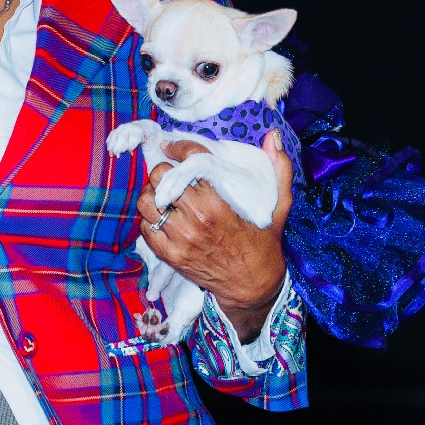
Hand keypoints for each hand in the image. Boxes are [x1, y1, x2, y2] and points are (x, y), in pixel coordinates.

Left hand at [137, 129, 292, 341]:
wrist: (252, 288)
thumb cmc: (264, 244)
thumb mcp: (280, 207)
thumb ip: (280, 170)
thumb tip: (272, 137)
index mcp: (218, 205)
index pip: (189, 163)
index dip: (179, 147)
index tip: (175, 146)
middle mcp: (195, 221)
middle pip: (160, 178)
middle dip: (165, 171)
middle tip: (172, 173)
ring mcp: (179, 240)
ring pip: (147, 202)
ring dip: (153, 194)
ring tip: (164, 194)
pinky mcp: (170, 256)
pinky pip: (145, 228)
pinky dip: (149, 218)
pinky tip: (163, 216)